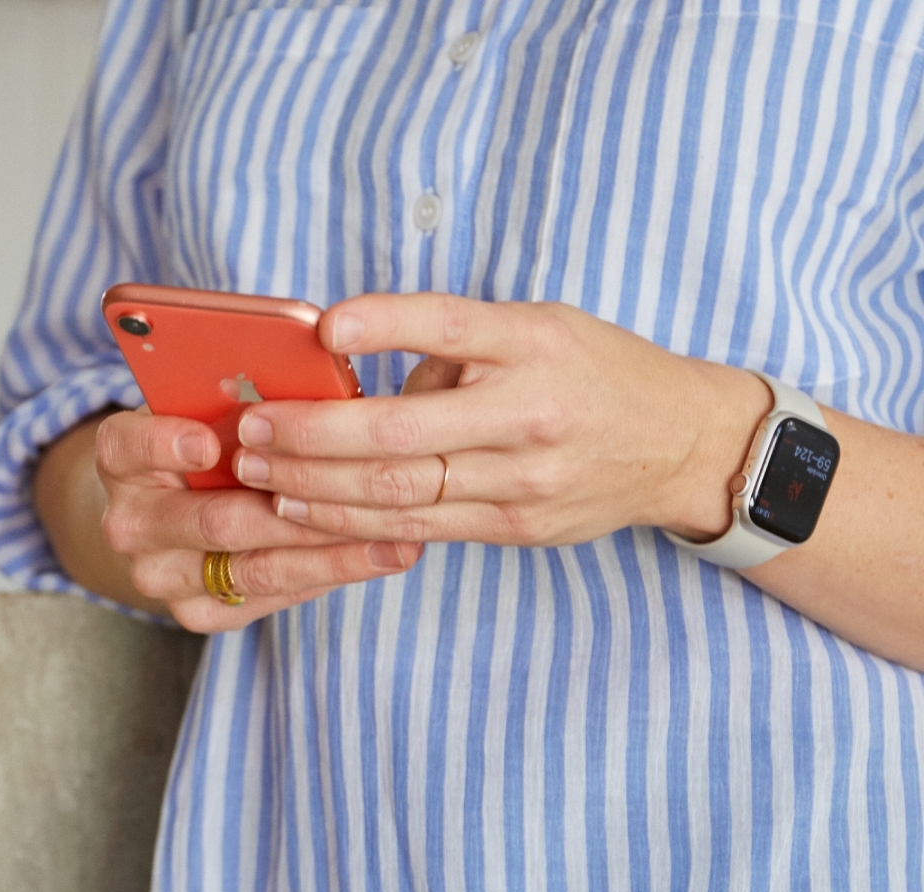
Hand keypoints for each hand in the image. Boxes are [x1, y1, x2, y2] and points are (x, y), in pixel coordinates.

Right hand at [93, 408, 421, 632]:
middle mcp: (129, 523)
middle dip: (295, 508)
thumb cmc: (206, 436)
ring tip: (395, 536)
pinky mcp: (196, 613)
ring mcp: (160, 576)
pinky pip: (269, 599)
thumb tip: (312, 378)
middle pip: (214, 520)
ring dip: (332, 552)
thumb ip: (239, 395)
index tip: (208, 443)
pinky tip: (379, 556)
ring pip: (255, 569)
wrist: (169, 508)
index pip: (129, 445)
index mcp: (121, 456)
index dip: (166, 444)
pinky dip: (328, 575)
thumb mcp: (207, 404)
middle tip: (360, 493)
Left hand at [228, 293, 770, 547]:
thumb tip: (353, 374)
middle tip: (250, 429)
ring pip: (400, 491)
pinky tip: (302, 511)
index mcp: (534, 344)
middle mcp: (530, 414)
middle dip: (313, 436)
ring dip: (314, 486)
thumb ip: (451, 345)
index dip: (386, 324)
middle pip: (403, 432)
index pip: (452, 325)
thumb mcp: (536, 327)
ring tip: (257, 473)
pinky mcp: (515, 527)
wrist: (681, 444)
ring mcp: (523, 481)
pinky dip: (350, 521)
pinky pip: (417, 527)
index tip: (326, 325)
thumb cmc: (593, 371)